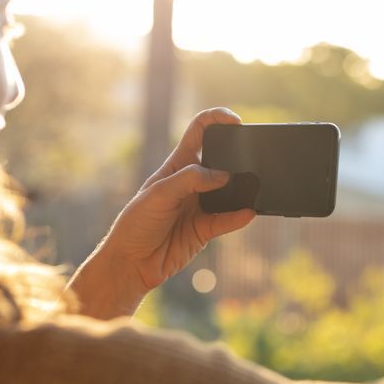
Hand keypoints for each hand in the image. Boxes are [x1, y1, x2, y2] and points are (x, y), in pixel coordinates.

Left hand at [68, 108, 255, 318]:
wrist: (131, 262)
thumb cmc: (136, 223)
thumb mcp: (159, 193)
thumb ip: (190, 180)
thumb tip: (223, 175)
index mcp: (176, 165)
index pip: (199, 132)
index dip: (217, 120)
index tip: (235, 122)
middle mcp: (191, 183)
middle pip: (220, 160)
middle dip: (236, 155)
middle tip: (247, 157)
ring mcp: (200, 206)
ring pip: (229, 192)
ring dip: (242, 189)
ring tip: (252, 187)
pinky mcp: (205, 230)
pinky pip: (228, 220)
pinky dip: (239, 217)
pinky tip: (248, 213)